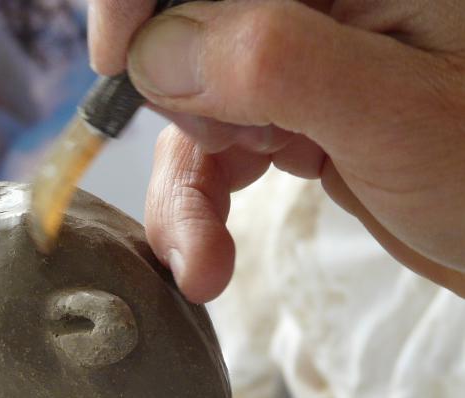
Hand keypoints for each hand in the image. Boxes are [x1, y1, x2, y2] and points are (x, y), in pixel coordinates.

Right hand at [89, 0, 464, 301]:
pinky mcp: (286, 116)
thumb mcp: (394, 113)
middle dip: (183, 106)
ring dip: (184, 185)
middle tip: (242, 152)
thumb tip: (155, 51)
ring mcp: (297, 62)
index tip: (116, 59)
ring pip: (189, 100)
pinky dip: (196, 208)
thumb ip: (274, 63)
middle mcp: (317, 6)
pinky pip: (208, 150)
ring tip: (205, 253)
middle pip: (187, 28)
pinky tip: (206, 258)